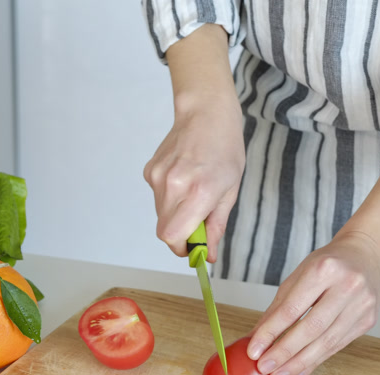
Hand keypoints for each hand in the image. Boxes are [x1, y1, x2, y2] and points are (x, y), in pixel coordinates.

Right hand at [143, 99, 243, 260]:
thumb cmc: (225, 149)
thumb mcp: (230, 191)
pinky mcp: (150, 171)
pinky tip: (184, 179)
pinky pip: (158, 198)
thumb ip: (216, 225)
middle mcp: (173, 185)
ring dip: (176, 215)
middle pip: (164, 231)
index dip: (182, 248)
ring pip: (161, 215)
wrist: (205, 114)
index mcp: (198, 192)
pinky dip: (170, 198)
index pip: (173, 236)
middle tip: (198, 223)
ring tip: (194, 193)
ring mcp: (158, 177)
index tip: (193, 247)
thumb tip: (209, 254)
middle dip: (180, 235)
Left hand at [246, 232, 379, 374]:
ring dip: (300, 363)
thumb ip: (278, 308)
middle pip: (311, 328)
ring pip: (326, 342)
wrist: (367, 255)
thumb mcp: (299, 276)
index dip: (271, 332)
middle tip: (265, 367)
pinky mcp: (368, 321)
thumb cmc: (329, 264)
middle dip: (285, 352)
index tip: (254, 350)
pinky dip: (316, 361)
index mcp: (325, 270)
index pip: (292, 308)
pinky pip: (337, 346)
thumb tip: (255, 338)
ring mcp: (361, 305)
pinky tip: (300, 372)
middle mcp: (347, 286)